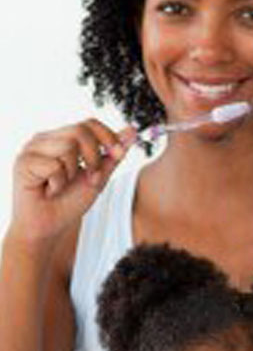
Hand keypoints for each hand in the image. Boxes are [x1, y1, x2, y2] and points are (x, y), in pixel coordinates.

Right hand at [9, 120, 134, 247]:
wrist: (50, 227)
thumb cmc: (70, 202)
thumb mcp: (98, 176)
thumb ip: (113, 154)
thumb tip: (132, 131)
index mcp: (62, 138)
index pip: (90, 123)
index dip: (108, 137)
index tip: (119, 154)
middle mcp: (46, 139)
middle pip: (80, 131)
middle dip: (93, 158)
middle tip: (89, 178)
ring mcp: (32, 149)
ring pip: (67, 146)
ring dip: (73, 172)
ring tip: (62, 185)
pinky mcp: (22, 162)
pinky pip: (53, 165)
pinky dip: (58, 182)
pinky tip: (49, 190)